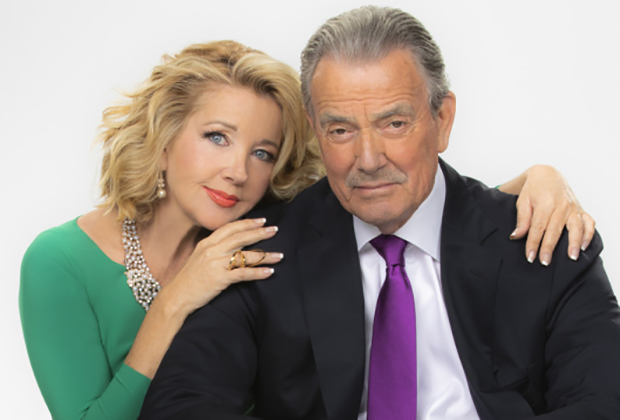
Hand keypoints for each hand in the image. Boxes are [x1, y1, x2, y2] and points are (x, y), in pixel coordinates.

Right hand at [160, 218, 281, 316]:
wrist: (176, 297)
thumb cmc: (189, 279)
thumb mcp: (199, 257)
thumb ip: (213, 249)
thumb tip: (230, 244)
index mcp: (207, 243)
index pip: (230, 228)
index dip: (247, 223)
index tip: (262, 221)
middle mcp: (212, 250)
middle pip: (241, 237)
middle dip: (260, 233)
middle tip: (275, 230)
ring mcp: (216, 264)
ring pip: (246, 255)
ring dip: (265, 255)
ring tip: (279, 255)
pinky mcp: (219, 279)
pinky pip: (243, 273)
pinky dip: (258, 272)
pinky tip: (269, 272)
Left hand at [500, 165, 594, 264]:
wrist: (547, 175)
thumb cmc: (533, 189)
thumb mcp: (523, 201)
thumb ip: (522, 220)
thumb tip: (516, 236)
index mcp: (545, 203)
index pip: (538, 228)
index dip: (533, 243)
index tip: (530, 257)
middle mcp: (562, 205)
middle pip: (555, 230)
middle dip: (549, 248)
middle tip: (544, 262)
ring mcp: (573, 207)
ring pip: (576, 227)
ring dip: (574, 243)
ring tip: (571, 258)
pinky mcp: (580, 209)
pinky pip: (589, 222)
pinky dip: (588, 234)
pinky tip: (584, 246)